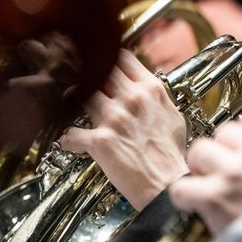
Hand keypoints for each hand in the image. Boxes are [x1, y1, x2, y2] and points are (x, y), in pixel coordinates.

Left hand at [59, 49, 187, 209]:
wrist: (167, 184)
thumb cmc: (171, 155)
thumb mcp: (172, 116)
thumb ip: (154, 97)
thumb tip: (142, 87)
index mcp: (151, 90)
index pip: (121, 57)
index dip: (106, 59)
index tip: (98, 64)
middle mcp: (133, 99)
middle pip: (97, 70)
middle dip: (85, 77)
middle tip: (77, 84)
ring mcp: (116, 118)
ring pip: (79, 96)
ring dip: (71, 105)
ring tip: (70, 112)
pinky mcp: (101, 140)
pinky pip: (70, 134)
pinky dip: (69, 140)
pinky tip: (73, 143)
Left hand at [171, 105, 241, 235]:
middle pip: (225, 131)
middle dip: (223, 149)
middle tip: (225, 166)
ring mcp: (234, 171)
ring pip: (199, 150)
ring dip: (200, 166)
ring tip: (207, 180)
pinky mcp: (214, 195)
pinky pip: (183, 186)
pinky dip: (185, 195)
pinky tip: (194, 201)